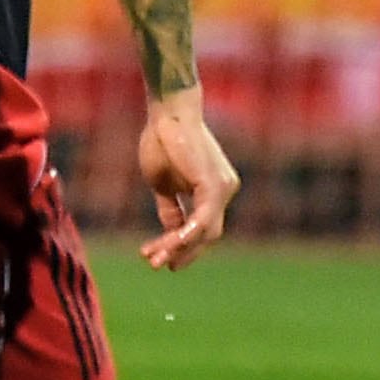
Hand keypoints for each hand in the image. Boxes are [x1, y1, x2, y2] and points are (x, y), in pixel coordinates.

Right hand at [134, 91, 237, 270]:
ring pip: (205, 231)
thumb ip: (170, 209)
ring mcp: (223, 188)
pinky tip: (170, 244)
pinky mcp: (214, 184)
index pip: (202, 228)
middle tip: (157, 266)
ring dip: (178, 247)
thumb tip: (172, 234)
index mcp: (214, 191)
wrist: (167, 113)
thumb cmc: (163, 142)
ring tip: (154, 259)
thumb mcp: (164, 185)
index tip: (157, 257)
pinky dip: (186, 233)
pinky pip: (203, 218)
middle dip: (181, 252)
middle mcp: (225, 191)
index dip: (181, 246)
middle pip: (207, 235)